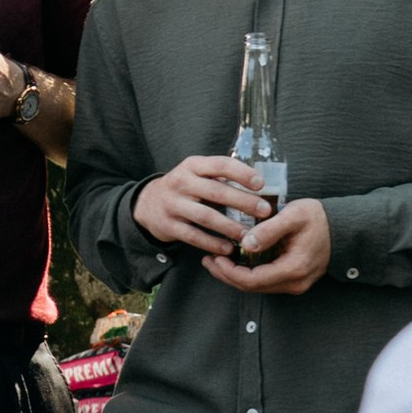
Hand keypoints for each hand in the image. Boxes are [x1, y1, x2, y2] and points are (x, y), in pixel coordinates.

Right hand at [137, 152, 275, 252]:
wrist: (147, 203)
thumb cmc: (184, 187)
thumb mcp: (196, 173)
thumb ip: (220, 176)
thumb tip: (259, 185)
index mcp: (192, 165)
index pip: (220, 164)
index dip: (242, 173)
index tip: (261, 184)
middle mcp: (181, 182)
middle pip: (216, 192)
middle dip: (243, 202)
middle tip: (264, 211)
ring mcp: (173, 204)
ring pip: (206, 217)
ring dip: (230, 227)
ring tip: (249, 235)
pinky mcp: (168, 225)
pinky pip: (193, 236)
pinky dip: (212, 243)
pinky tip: (228, 248)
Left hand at [207, 197, 332, 294]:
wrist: (342, 228)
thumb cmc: (319, 218)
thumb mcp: (294, 216)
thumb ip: (270, 229)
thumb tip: (246, 243)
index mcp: (294, 268)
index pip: (253, 280)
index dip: (229, 272)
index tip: (214, 257)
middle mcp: (295, 282)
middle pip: (252, 287)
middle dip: (226, 275)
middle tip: (207, 260)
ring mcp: (295, 284)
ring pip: (257, 286)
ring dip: (234, 275)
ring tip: (215, 260)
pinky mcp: (293, 280)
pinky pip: (265, 281)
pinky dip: (246, 273)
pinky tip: (234, 261)